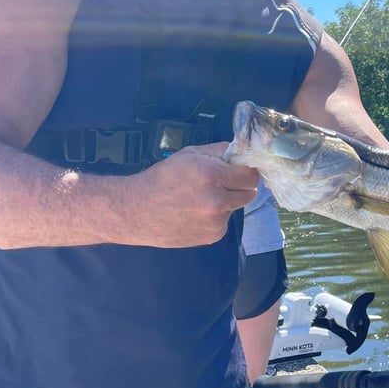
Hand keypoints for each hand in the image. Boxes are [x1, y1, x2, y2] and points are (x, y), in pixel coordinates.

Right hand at [128, 142, 258, 247]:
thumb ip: (219, 151)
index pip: (251, 174)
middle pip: (250, 192)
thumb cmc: (161, 179)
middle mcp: (218, 200)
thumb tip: (241, 151)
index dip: (246, 170)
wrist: (137, 211)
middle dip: (240, 185)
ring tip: (202, 198)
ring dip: (228, 201)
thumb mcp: (189, 154)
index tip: (239, 170)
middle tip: (222, 182)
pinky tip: (196, 213)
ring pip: (237, 207)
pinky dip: (217, 216)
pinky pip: (225, 221)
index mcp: (213, 175)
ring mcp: (216, 221)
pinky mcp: (213, 236)